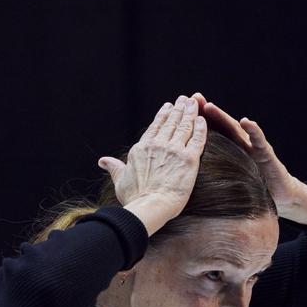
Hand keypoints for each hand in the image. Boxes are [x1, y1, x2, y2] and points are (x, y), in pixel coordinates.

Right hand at [98, 94, 206, 216]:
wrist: (149, 207)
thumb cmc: (134, 198)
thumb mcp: (120, 180)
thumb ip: (114, 167)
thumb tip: (103, 161)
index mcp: (141, 148)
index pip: (155, 127)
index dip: (163, 115)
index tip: (168, 106)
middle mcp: (158, 145)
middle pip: (171, 122)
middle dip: (178, 109)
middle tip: (185, 99)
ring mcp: (174, 150)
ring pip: (184, 126)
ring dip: (190, 112)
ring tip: (194, 103)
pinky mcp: (190, 159)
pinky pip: (197, 138)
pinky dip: (201, 127)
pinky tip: (203, 119)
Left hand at [191, 92, 303, 212]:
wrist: (279, 194)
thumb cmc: (253, 184)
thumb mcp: (230, 177)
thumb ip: (216, 169)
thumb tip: (190, 170)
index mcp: (230, 149)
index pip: (211, 133)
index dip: (197, 121)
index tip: (179, 110)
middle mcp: (240, 144)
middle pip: (221, 125)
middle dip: (207, 112)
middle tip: (193, 99)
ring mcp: (253, 147)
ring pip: (236, 129)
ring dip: (223, 117)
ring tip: (210, 107)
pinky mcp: (267, 154)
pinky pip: (259, 141)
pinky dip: (253, 131)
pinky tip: (247, 123)